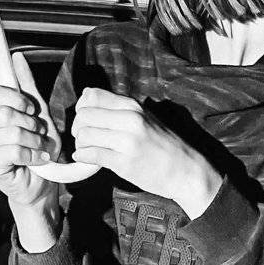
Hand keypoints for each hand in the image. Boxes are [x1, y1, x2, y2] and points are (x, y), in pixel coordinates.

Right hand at [0, 52, 60, 208]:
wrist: (43, 179)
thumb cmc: (38, 144)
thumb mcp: (37, 111)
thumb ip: (26, 84)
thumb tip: (17, 57)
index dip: (17, 99)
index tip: (31, 109)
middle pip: (4, 113)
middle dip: (30, 123)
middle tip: (38, 132)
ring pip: (11, 133)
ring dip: (34, 141)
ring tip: (39, 148)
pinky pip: (13, 151)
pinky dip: (31, 155)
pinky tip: (35, 159)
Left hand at [70, 89, 221, 217]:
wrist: (185, 170)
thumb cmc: (162, 144)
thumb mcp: (144, 117)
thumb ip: (118, 107)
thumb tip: (86, 94)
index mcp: (132, 106)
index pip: (92, 96)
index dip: (82, 107)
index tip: (86, 119)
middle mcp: (129, 119)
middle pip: (84, 115)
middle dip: (78, 128)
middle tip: (84, 138)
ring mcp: (127, 141)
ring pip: (84, 135)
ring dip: (80, 144)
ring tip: (88, 149)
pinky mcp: (124, 162)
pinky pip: (91, 154)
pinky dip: (83, 156)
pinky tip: (86, 158)